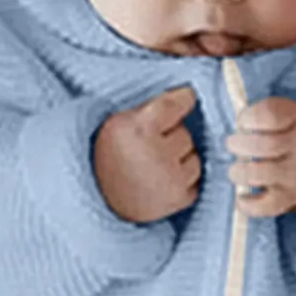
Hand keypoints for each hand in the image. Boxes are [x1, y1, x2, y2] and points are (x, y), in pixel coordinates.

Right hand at [92, 86, 200, 222]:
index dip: (184, 99)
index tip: (188, 96)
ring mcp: (168, 179)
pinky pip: (196, 180)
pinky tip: (161, 182)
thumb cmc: (110, 157)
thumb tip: (189, 95)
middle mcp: (153, 154)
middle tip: (149, 148)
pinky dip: (183, 181)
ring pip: (194, 158)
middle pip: (185, 134)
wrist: (99, 199)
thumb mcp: (119, 123)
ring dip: (180, 160)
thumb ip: (152, 108)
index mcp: (134, 130)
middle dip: (171, 138)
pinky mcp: (178, 200)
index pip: (173, 106)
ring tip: (155, 166)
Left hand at [225, 97, 295, 228]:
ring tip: (236, 170)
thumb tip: (236, 122)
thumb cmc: (295, 137)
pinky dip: (248, 204)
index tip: (244, 122)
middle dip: (238, 144)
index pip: (270, 114)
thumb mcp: (290, 115)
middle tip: (233, 145)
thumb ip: (265, 112)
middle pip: (262, 145)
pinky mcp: (290, 198)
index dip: (248, 117)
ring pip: (260, 174)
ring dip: (239, 172)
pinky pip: (265, 206)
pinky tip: (242, 197)